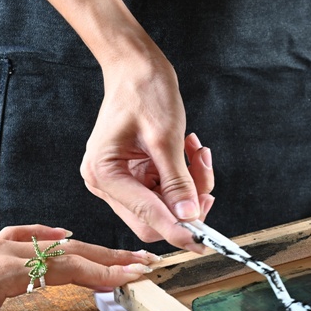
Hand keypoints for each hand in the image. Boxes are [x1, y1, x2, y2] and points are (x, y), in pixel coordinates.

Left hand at [0, 225, 158, 310]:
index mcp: (10, 271)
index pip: (73, 269)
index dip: (108, 273)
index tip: (136, 276)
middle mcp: (9, 251)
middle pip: (73, 250)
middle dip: (112, 257)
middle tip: (144, 262)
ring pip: (56, 243)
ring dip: (91, 248)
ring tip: (118, 255)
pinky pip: (29, 235)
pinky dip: (53, 235)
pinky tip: (65, 235)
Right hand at [81, 53, 214, 251]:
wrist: (136, 68)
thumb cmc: (144, 92)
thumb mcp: (166, 137)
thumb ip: (178, 181)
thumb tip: (189, 216)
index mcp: (104, 173)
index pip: (147, 217)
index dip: (178, 230)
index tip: (203, 242)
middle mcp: (106, 182)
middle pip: (155, 219)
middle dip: (187, 204)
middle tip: (206, 179)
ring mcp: (119, 180)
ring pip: (165, 206)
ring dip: (190, 185)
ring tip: (197, 153)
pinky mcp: (134, 175)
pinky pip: (166, 190)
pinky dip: (184, 176)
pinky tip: (190, 151)